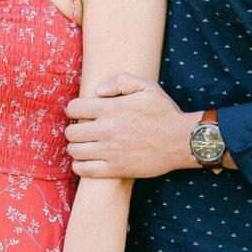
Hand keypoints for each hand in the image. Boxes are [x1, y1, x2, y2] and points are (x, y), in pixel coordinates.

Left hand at [66, 73, 194, 179]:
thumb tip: (97, 91)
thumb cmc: (164, 112)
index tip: (80, 113)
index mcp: (110, 108)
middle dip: (74, 130)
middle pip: (71, 132)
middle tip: (83, 131)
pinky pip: (84, 170)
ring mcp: (109, 151)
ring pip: (74, 151)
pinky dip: (80, 166)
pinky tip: (86, 161)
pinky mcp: (115, 169)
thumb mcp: (147, 87)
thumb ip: (120, 81)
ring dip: (76, 148)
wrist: (180, 141)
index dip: (73, 109)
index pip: (73, 108)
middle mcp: (106, 130)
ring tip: (84, 146)